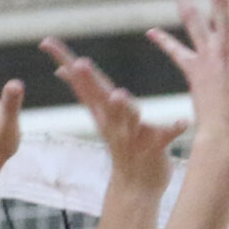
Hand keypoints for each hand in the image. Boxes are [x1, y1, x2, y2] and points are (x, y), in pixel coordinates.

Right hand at [41, 38, 186, 194]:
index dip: (64, 60)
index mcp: (101, 111)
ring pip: (127, 119)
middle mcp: (113, 122)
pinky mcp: (154, 149)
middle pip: (99, 98)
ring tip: (119, 95)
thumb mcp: (99, 117)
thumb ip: (85, 92)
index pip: (80, 82)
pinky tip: (182, 122)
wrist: (136, 188)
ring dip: (123, 108)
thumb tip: (62, 69)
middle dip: (88, 81)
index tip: (46, 41)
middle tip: (78, 63)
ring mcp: (132, 136)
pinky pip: (164, 137)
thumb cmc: (121, 144)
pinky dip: (172, 129)